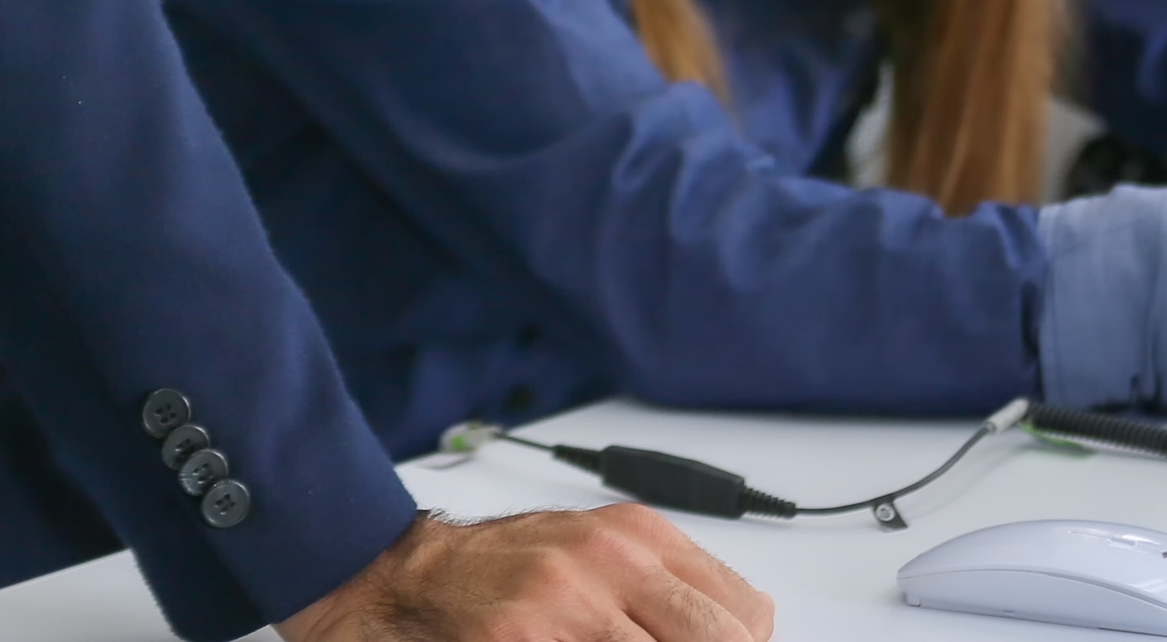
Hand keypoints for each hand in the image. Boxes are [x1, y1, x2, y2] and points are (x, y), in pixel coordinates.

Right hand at [283, 506, 772, 641]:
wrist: (420, 574)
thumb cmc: (512, 569)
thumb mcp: (604, 556)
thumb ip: (667, 589)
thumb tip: (742, 633)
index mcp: (642, 535)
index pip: (746, 614)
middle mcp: (613, 560)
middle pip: (718, 640)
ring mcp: (568, 602)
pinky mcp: (524, 639)